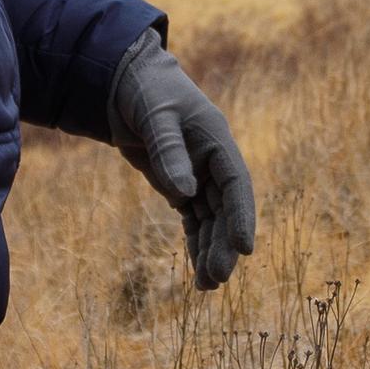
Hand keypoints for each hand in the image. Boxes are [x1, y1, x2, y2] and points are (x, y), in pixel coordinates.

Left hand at [103, 33, 257, 289]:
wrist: (125, 82)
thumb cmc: (146, 90)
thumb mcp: (155, 116)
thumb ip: (169, 152)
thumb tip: (185, 195)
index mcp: (217, 140)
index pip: (237, 184)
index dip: (242, 217)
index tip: (244, 249)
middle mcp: (213, 161)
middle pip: (225, 209)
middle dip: (223, 244)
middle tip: (216, 279)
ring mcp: (198, 174)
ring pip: (210, 219)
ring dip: (210, 250)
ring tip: (206, 286)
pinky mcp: (180, 183)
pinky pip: (193, 218)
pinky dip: (195, 242)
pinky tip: (197, 269)